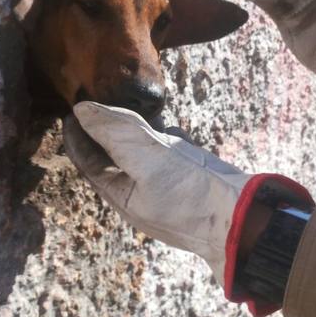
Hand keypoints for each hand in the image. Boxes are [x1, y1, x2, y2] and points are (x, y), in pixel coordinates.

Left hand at [63, 101, 311, 314]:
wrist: (243, 218)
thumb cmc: (191, 197)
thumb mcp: (147, 161)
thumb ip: (115, 134)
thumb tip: (82, 110)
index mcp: (121, 194)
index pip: (88, 161)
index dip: (78, 134)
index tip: (71, 107)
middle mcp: (140, 190)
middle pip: (112, 155)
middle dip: (103, 128)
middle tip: (96, 98)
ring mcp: (166, 184)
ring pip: (141, 151)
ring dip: (133, 128)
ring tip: (126, 103)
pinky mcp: (189, 177)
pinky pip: (169, 153)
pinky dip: (162, 135)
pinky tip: (165, 122)